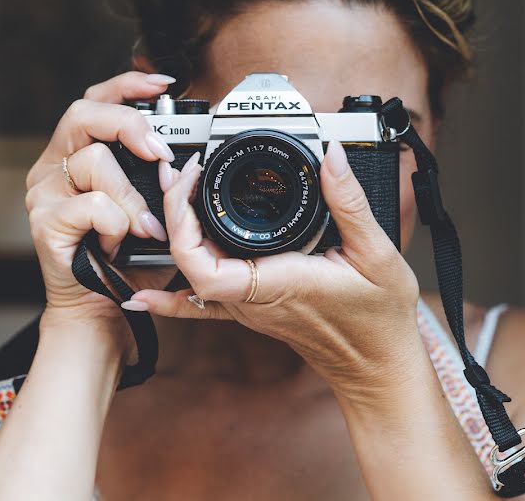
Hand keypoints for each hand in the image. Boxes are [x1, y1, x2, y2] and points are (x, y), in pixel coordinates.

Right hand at [25, 72, 179, 357]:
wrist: (102, 307)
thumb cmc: (128, 257)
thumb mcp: (151, 206)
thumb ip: (159, 175)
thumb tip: (190, 149)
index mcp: (77, 154)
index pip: (96, 101)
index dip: (127, 85)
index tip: (164, 84)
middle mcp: (55, 166)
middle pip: (84, 114)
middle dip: (129, 125)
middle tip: (160, 153)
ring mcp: (44, 192)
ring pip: (94, 162)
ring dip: (133, 196)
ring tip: (147, 227)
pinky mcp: (44, 221)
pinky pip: (91, 205)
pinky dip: (117, 223)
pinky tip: (119, 242)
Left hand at [124, 142, 421, 399]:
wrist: (379, 366)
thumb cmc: (378, 320)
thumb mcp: (376, 254)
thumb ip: (349, 202)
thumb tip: (331, 158)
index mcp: (276, 284)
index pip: (202, 264)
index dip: (182, 220)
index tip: (191, 181)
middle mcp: (252, 301)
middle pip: (187, 261)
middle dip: (175, 211)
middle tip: (184, 172)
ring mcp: (249, 308)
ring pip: (192, 275)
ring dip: (177, 233)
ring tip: (178, 193)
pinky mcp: (254, 310)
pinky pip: (203, 304)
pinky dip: (170, 298)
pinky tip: (145, 295)